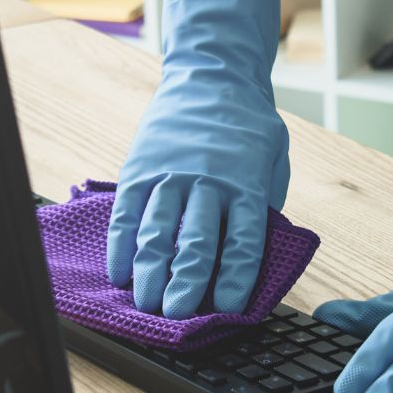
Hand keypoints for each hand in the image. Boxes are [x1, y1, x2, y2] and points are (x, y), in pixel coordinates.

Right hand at [108, 0, 290, 318]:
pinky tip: (119, 273)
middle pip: (196, 241)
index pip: (243, 240)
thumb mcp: (272, 161)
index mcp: (247, 184)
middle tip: (177, 317)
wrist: (212, 76)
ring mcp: (170, 174)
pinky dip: (121, 246)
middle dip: (185, 283)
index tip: (228, 310)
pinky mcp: (140, 168)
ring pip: (157, 230)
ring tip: (145, 304)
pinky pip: (127, 213)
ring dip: (150, 272)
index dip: (235, 278)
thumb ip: (262, 207)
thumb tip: (252, 260)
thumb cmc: (248, 128)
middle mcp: (208, 181)